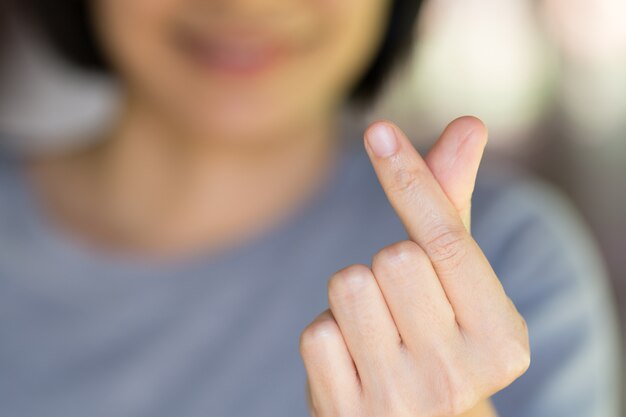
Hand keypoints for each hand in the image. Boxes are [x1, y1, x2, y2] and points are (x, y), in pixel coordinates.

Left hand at [299, 117, 529, 416]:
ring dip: (355, 298)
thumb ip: (453, 207)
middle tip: (402, 307)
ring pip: (349, 286)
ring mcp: (400, 402)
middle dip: (387, 266)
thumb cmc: (436, 335)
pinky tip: (353, 361)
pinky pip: (317, 333)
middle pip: (391, 259)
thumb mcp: (457, 283)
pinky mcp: (346, 415)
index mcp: (500, 339)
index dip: (411, 180)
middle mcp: (457, 376)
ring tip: (377, 333)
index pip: (447, 241)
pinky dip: (329, 334)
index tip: (378, 131)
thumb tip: (469, 125)